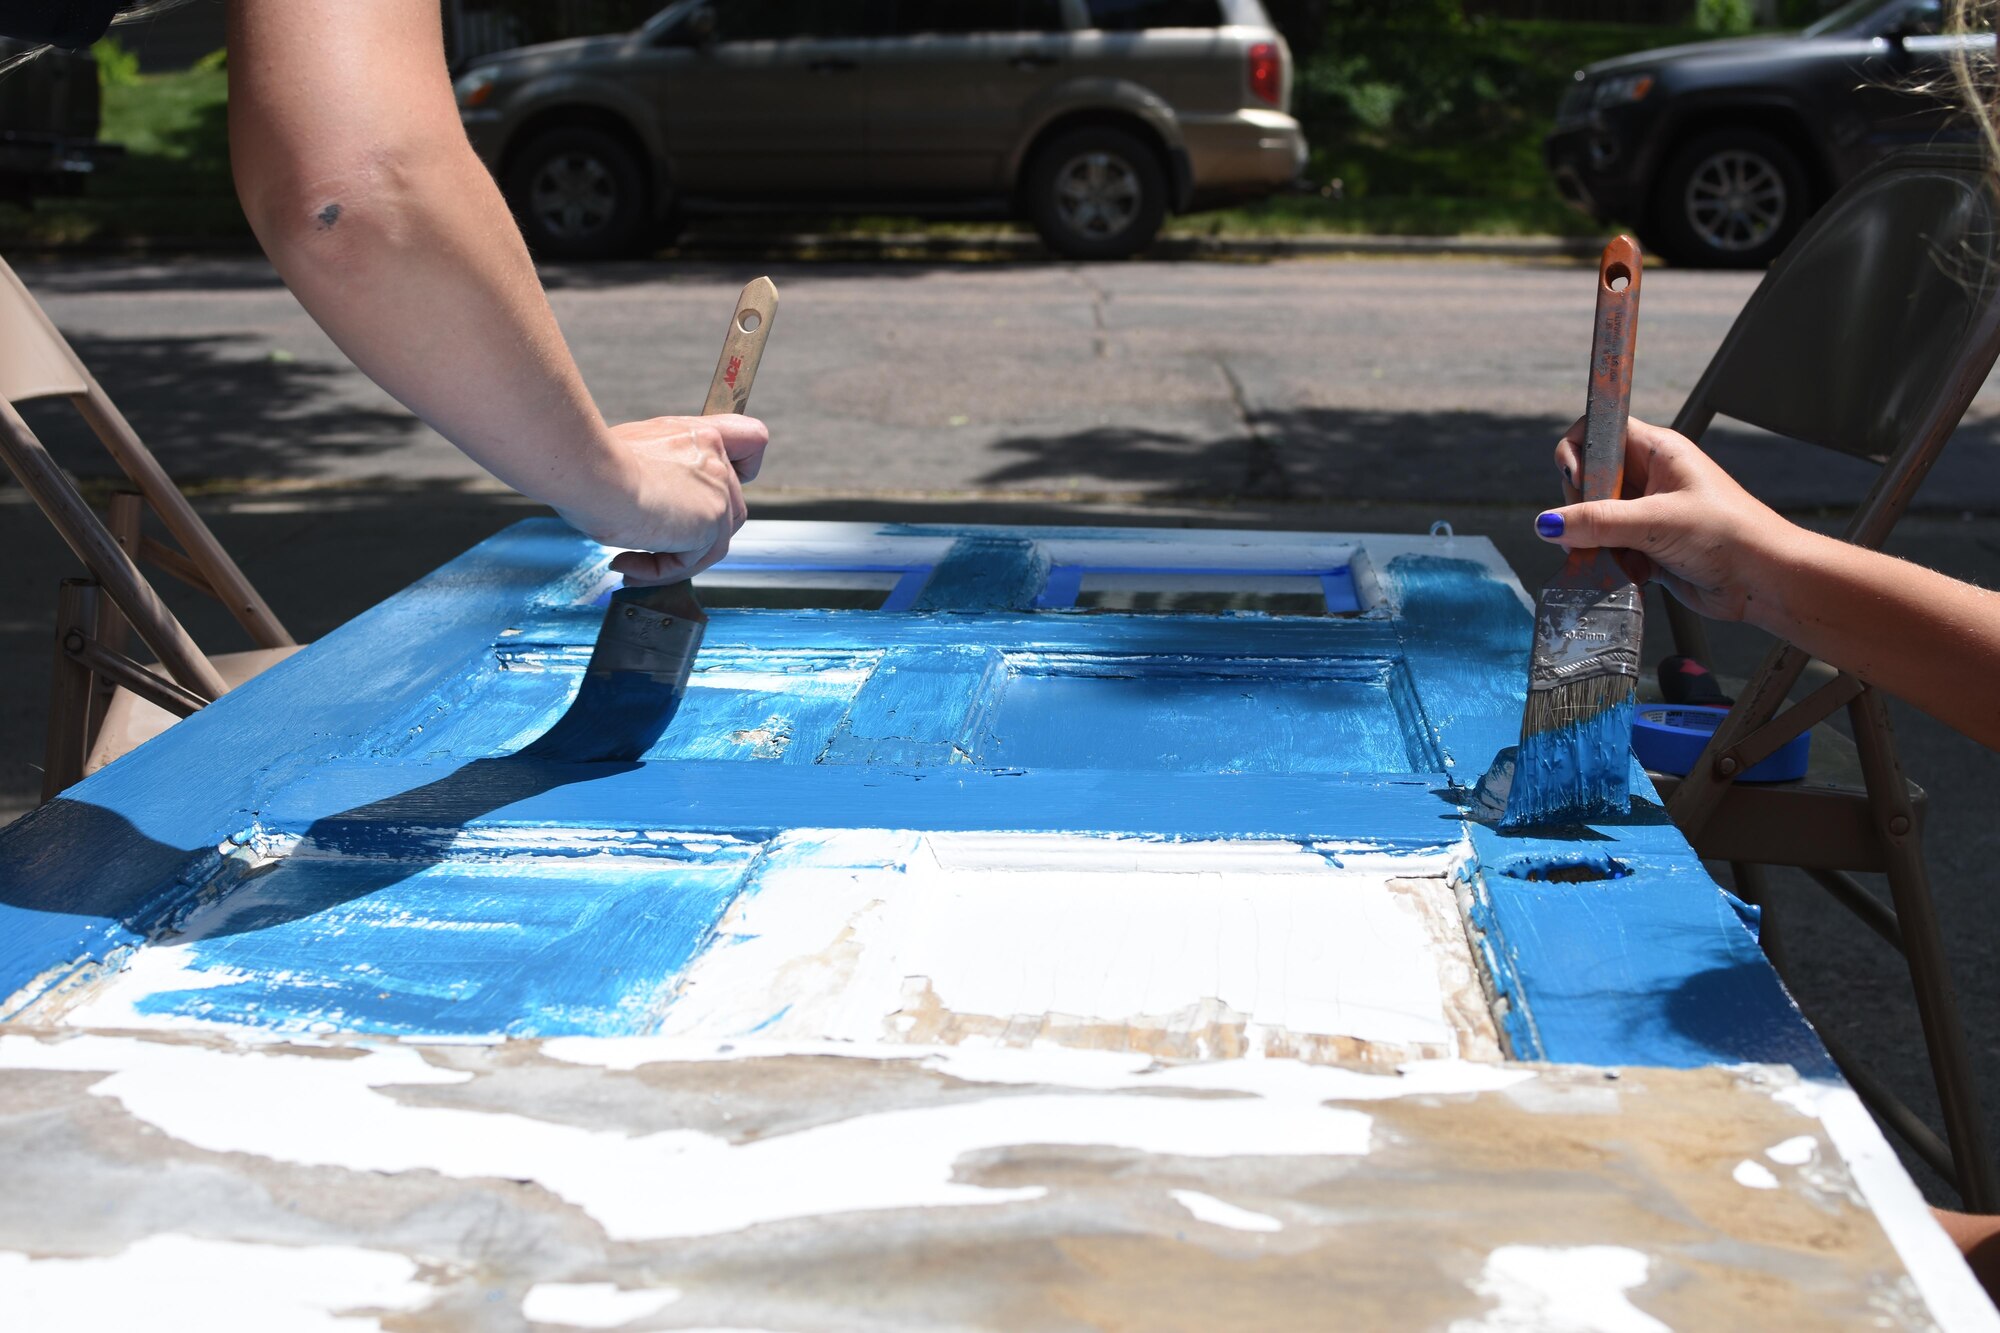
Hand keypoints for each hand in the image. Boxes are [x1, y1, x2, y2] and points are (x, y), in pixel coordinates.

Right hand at [554, 414, 769, 584]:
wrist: (589, 472)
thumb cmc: (593, 463)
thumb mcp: (631, 456)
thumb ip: (660, 473)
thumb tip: (656, 505)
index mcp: (696, 435)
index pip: (751, 439)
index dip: (744, 466)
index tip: (720, 485)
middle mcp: (714, 457)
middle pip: (731, 510)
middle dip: (693, 537)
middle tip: (648, 545)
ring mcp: (718, 489)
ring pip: (713, 542)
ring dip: (673, 559)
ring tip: (629, 561)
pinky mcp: (712, 520)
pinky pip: (692, 560)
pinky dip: (658, 570)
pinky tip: (625, 564)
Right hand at [1539, 416, 1804, 621]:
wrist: (1762, 580)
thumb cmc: (1729, 535)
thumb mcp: (1657, 522)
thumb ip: (1598, 522)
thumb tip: (1547, 523)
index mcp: (1657, 451)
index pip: (1598, 430)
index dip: (1579, 452)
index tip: (1578, 482)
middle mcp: (1648, 477)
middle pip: (1588, 480)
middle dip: (1581, 509)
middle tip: (1593, 530)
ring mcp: (1646, 512)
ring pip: (1594, 519)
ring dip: (1594, 542)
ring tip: (1616, 557)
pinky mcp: (1646, 546)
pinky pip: (1607, 549)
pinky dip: (1609, 564)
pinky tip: (1629, 573)